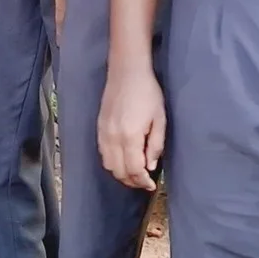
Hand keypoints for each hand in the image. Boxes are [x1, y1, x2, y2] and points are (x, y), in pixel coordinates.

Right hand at [98, 63, 165, 189]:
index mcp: (130, 136)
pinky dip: (112, 163)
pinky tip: (122, 160)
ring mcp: (103, 133)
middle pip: (119, 171)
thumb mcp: (160, 119)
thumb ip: (155, 145)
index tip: (151, 185)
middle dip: (132, 181)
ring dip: (121, 174)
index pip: (134, 169)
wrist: (126, 71)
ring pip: (108, 165)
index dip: (142, 181)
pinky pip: (103, 154)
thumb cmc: (148, 93)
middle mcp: (113, 138)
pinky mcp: (99, 128)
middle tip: (144, 182)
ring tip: (134, 174)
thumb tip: (150, 166)